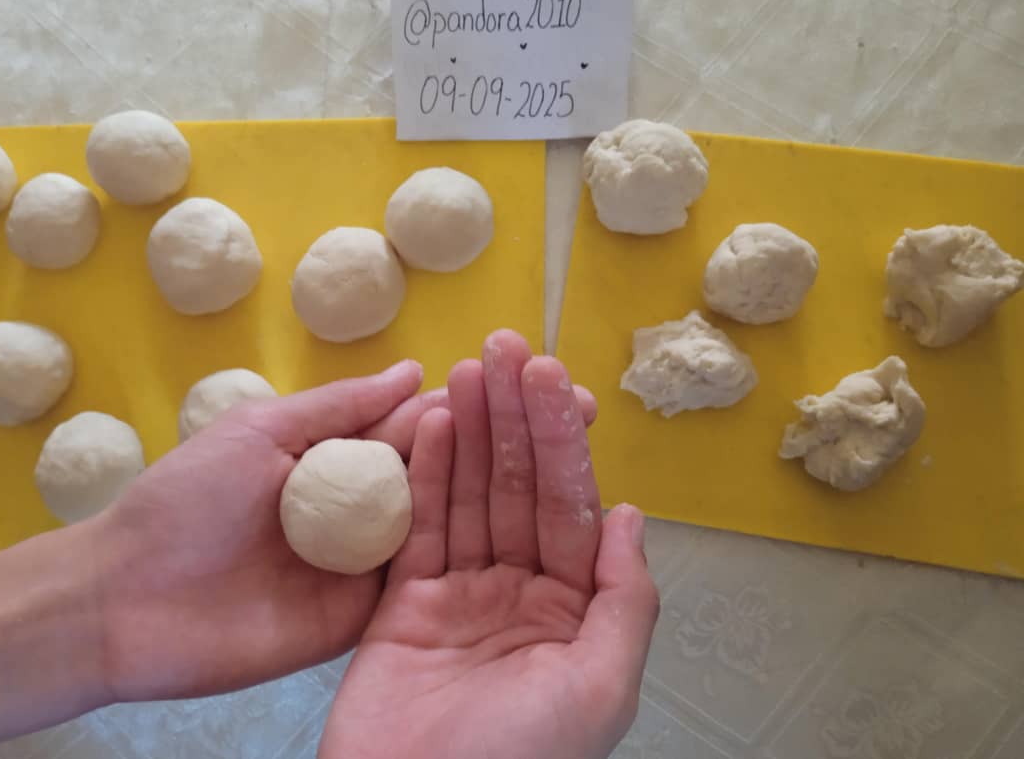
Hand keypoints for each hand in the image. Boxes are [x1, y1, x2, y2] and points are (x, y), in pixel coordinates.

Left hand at [91, 357, 597, 703]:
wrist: (128, 603)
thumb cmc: (185, 502)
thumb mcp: (260, 433)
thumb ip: (339, 408)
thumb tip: (413, 370)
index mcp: (341, 457)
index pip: (426, 424)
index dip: (482, 404)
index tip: (542, 380)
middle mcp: (366, 507)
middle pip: (452, 474)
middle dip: (513, 445)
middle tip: (581, 416)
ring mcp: (369, 564)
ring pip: (449, 527)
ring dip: (506, 498)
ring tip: (576, 466)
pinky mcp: (364, 617)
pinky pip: (421, 584)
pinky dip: (467, 562)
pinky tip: (525, 541)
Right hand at [319, 331, 659, 758]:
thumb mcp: (599, 687)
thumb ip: (626, 600)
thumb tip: (631, 515)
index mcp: (574, 611)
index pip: (570, 506)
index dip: (562, 439)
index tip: (552, 377)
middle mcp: (521, 594)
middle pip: (518, 488)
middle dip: (516, 418)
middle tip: (507, 347)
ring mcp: (460, 596)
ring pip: (469, 497)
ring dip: (472, 431)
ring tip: (469, 368)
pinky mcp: (403, 605)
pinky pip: (418, 529)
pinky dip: (425, 475)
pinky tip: (435, 423)